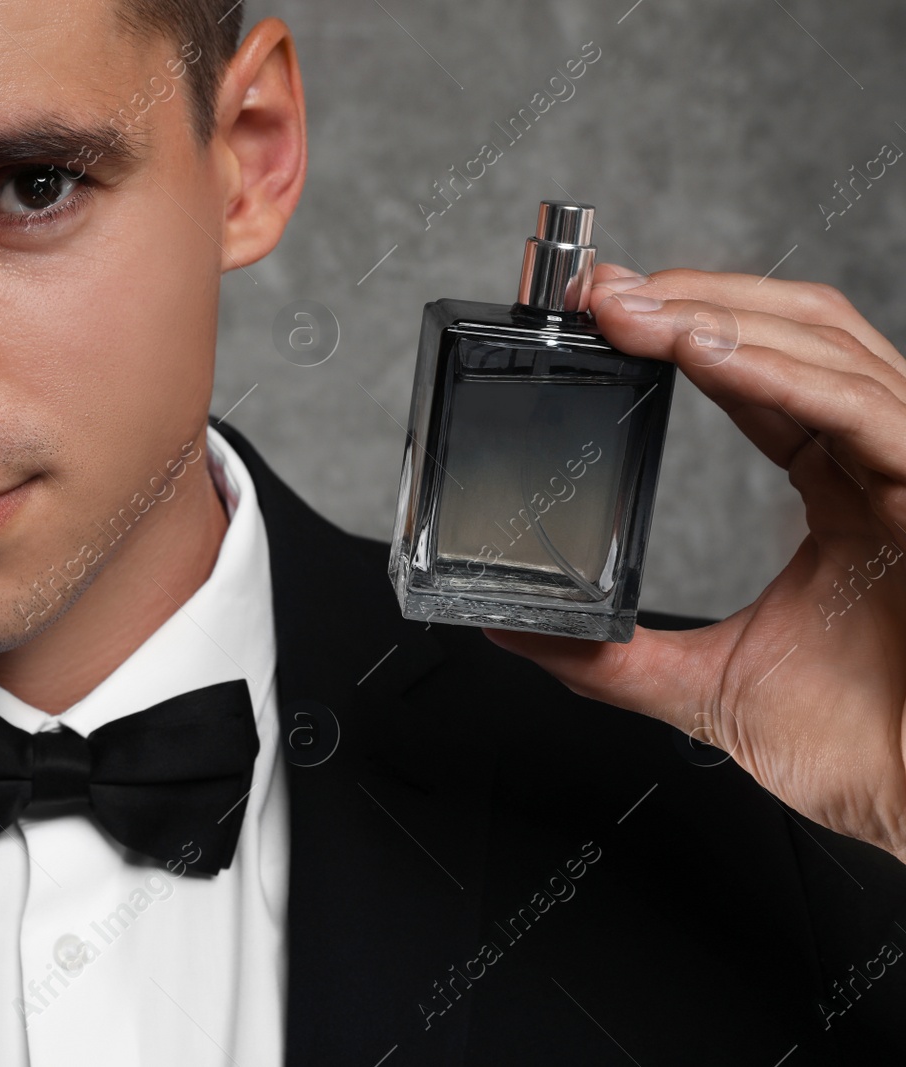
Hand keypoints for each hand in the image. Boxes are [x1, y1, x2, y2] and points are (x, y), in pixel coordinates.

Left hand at [484, 262, 905, 864]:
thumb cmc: (875, 752)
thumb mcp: (709, 688)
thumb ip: (612, 659)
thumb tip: (518, 632)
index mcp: (846, 490)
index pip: (767, 379)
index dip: (690, 334)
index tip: (603, 313)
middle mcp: (885, 464)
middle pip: (798, 336)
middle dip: (694, 300)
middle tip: (599, 291)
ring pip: (830, 349)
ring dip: (719, 317)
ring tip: (629, 307)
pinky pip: (866, 410)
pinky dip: (781, 374)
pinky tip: (705, 352)